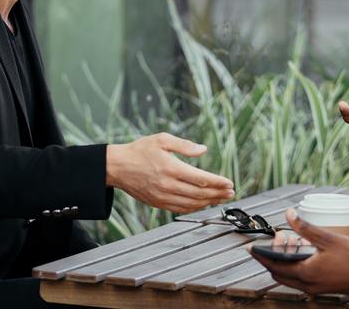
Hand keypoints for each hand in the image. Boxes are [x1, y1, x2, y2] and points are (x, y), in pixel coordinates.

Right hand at [105, 133, 234, 212]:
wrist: (117, 167)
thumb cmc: (139, 151)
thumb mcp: (162, 139)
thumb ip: (184, 145)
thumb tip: (203, 149)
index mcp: (170, 168)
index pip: (201, 178)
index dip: (218, 182)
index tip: (230, 183)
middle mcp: (168, 185)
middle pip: (200, 193)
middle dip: (218, 193)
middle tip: (231, 192)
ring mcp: (162, 196)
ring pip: (192, 204)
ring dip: (209, 202)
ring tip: (221, 198)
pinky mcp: (158, 203)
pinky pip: (181, 209)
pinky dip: (195, 207)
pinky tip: (203, 203)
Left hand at [250, 208, 348, 297]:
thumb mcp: (328, 238)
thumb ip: (305, 227)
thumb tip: (288, 214)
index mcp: (305, 273)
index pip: (274, 266)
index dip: (260, 256)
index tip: (250, 248)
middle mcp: (307, 285)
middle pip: (279, 274)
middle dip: (272, 257)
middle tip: (277, 238)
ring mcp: (314, 289)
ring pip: (289, 277)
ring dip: (285, 261)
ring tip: (291, 241)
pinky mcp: (321, 288)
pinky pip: (300, 279)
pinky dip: (295, 266)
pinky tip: (304, 251)